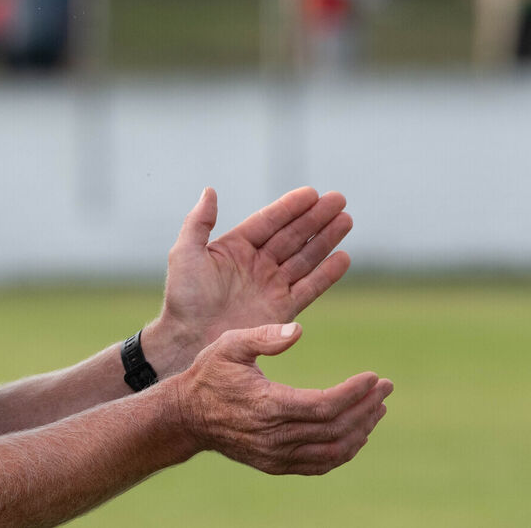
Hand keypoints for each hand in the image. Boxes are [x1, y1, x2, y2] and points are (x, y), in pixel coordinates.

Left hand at [146, 187, 351, 371]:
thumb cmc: (184, 298)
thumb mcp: (185, 253)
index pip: (268, 221)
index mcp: (235, 247)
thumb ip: (198, 222)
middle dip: (316, 217)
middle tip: (339, 199)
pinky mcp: (282, 310)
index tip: (312, 193)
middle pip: (292, 236)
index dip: (290, 207)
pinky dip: (327, 273)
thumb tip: (210, 190)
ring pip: (305, 257)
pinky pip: (310, 287)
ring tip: (346, 219)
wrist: (190, 340)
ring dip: (326, 239)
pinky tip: (344, 257)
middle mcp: (256, 264)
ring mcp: (271, 286)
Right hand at [172, 323, 392, 474]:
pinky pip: (321, 463)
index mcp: (267, 406)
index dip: (354, 393)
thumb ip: (264, 336)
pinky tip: (357, 433)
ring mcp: (277, 456)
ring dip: (361, 430)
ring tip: (378, 408)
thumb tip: (298, 330)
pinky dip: (344, 450)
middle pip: (336, 428)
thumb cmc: (209, 374)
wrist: (187, 416)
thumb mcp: (229, 345)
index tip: (374, 377)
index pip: (325, 405)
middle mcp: (275, 437)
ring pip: (334, 450)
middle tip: (385, 388)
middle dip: (367, 408)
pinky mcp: (277, 465)